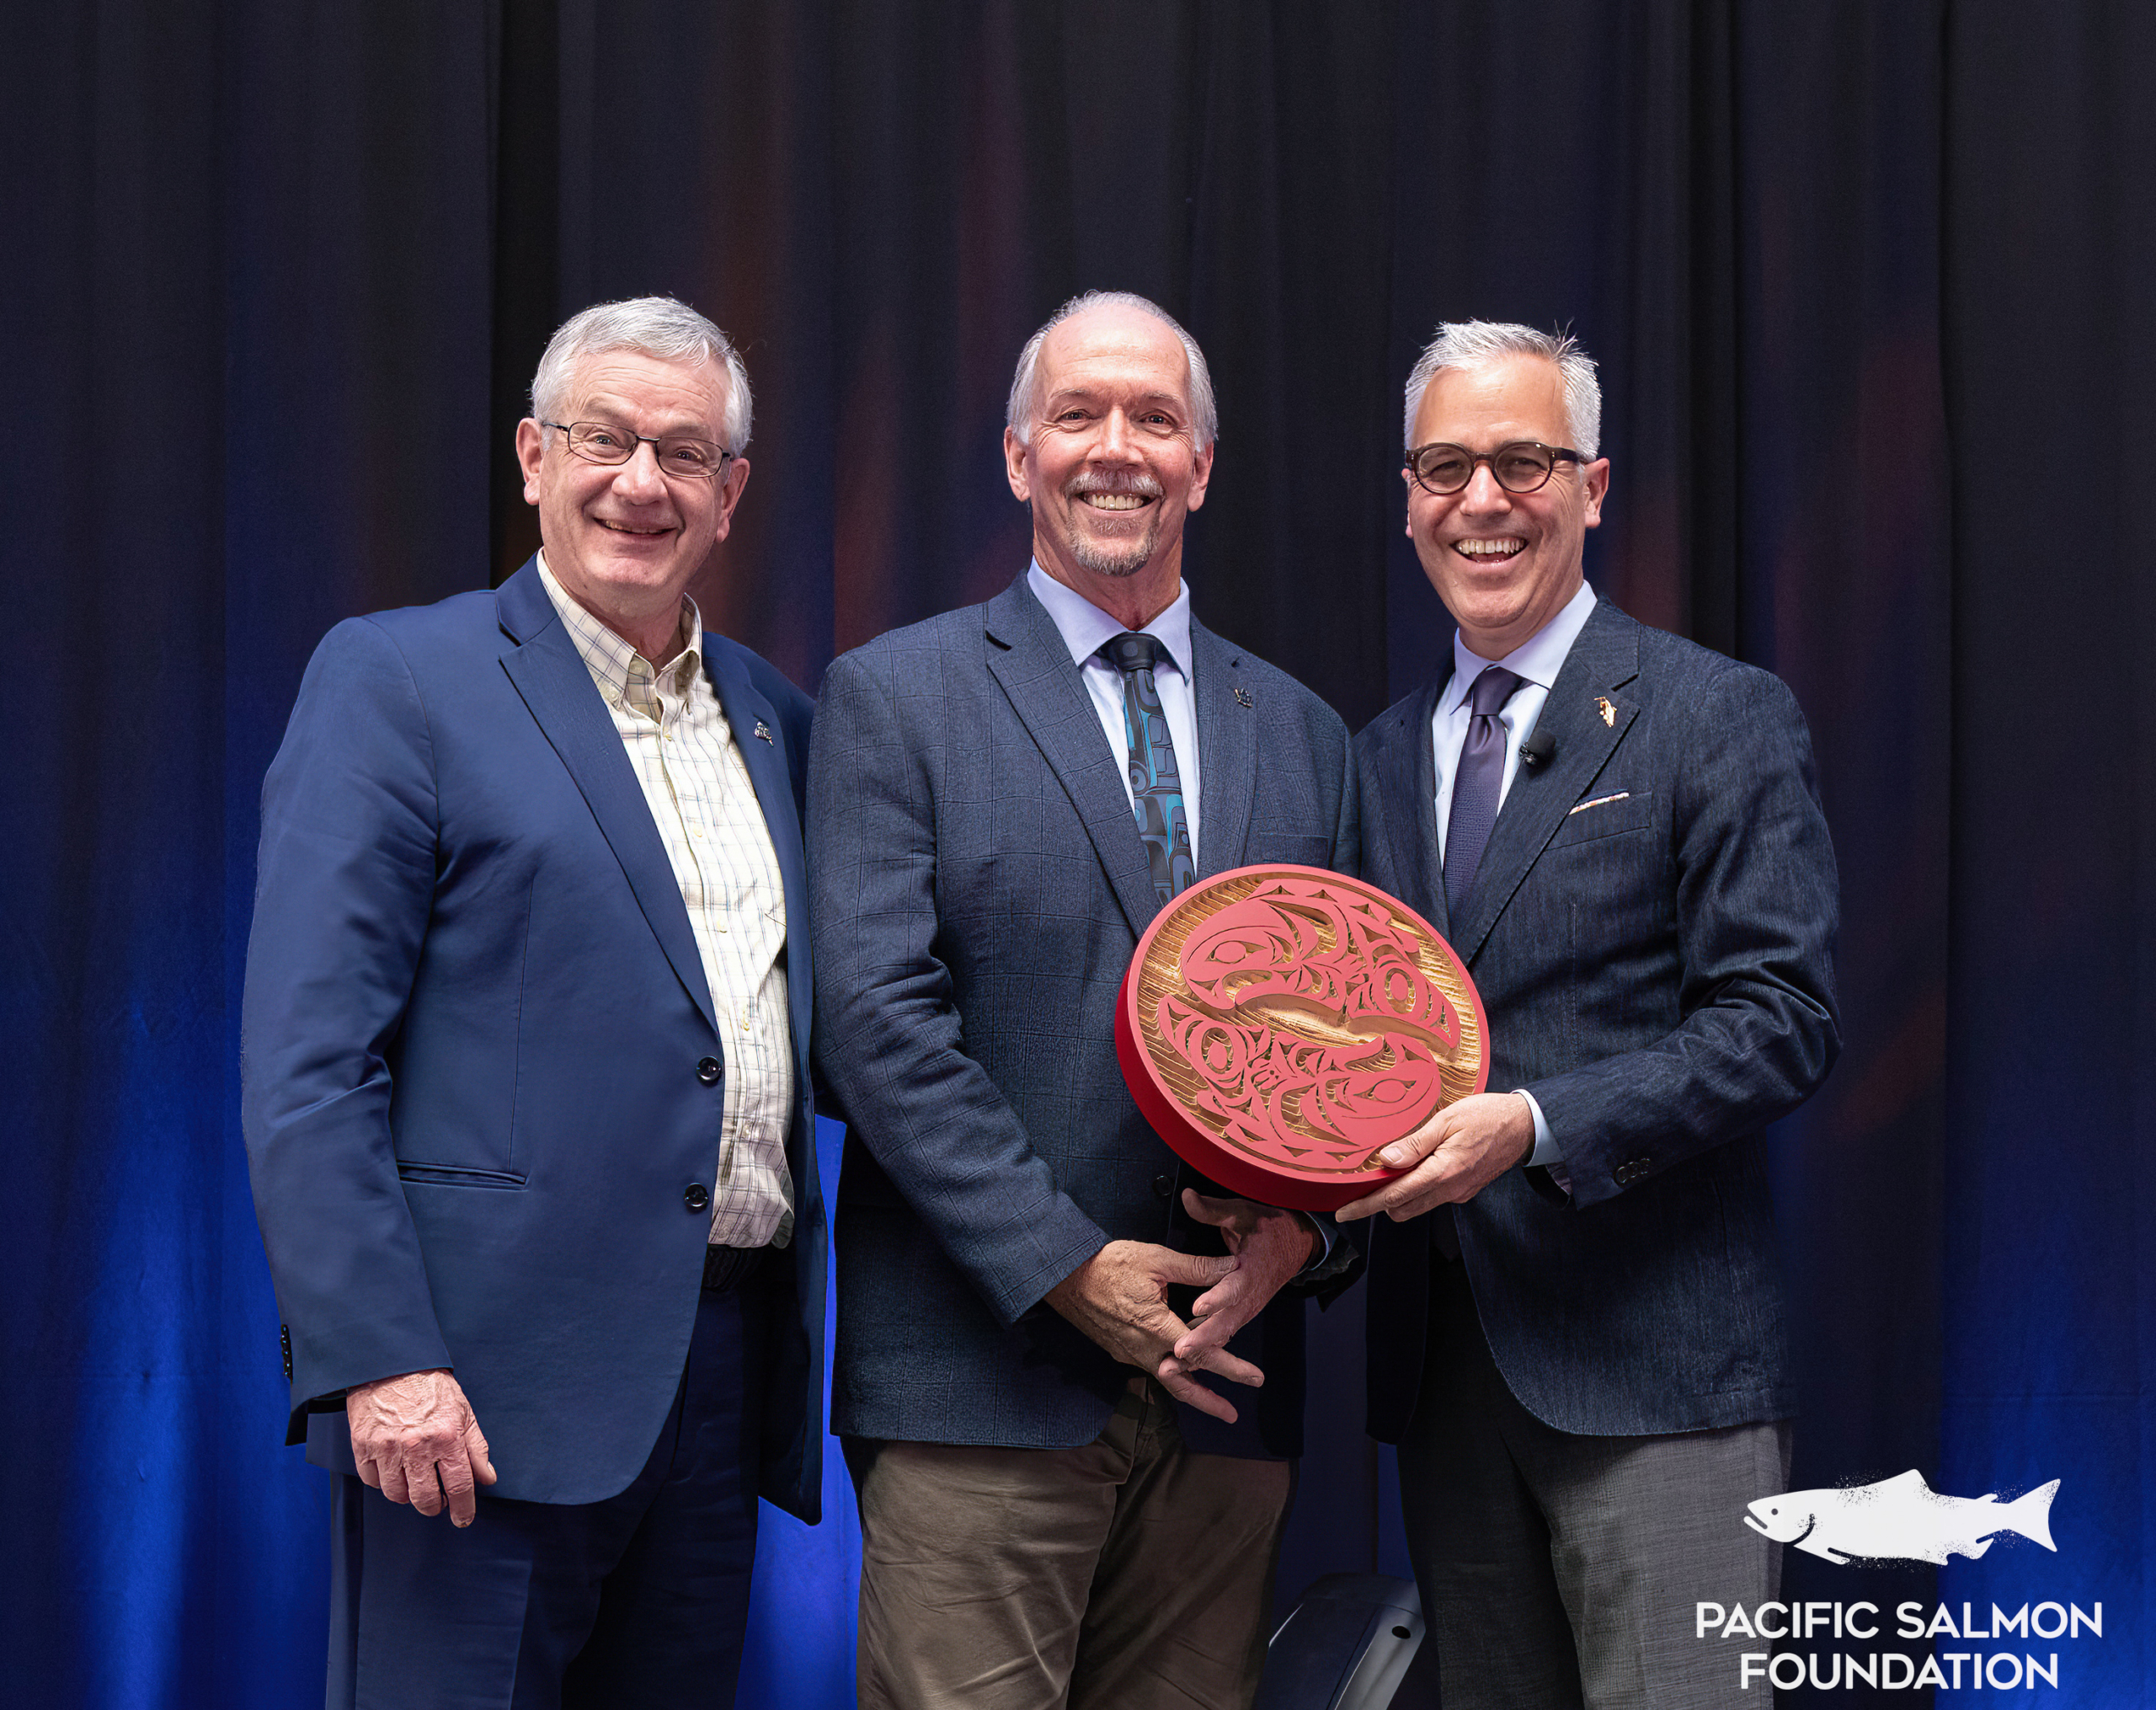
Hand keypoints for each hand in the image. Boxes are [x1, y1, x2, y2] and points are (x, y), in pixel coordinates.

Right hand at [346, 1368, 496, 1525]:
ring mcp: (387, 1447)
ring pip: (397, 1495)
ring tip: (415, 1480)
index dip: (463, 1508)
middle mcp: (416, 1445)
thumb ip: (476, 1448)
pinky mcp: (363, 1446)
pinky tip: (393, 1469)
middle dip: (434, 1506)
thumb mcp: (463, 1412)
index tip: (463, 1518)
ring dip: (408, 1495)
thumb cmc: (431, 1387)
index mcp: (446, 1436)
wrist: (392, 1364)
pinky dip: (384, 1481)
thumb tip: (487, 1479)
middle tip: (437, 1501)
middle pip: (425, 1499)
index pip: (458, 1486)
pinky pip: (373, 1481)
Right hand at [1045, 1241, 1256, 1422]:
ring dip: (1190, 1393)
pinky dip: (1169, 1375)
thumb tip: (1233, 1267)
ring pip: (1165, 1380)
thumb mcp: (1156, 1259)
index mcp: (1157, 1327)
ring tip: (1212, 1405)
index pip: (1203, 1353)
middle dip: (1209, 1401)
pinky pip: (1149, 1367)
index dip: (1231, 1367)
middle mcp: (1144, 1348)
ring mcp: (1128, 1352)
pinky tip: (1178, 1371)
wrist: (1062, 1275)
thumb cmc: (1109, 1264)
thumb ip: (1196, 1268)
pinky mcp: (1118, 1349)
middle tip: (1232, 1415)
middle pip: (1182, 1384)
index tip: (1254, 1379)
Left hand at [1165, 1193, 1317, 1379]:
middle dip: (1204, 1338)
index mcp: (1252, 1270)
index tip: (1198, 1307)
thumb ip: (1213, 1209)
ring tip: (1177, 1363)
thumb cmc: (1268, 1225)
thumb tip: (1187, 1196)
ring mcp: (1248, 1306)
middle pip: (1227, 1321)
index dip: (1217, 1298)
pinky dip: (1207, 1345)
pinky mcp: (1242, 1311)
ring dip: (1203, 1348)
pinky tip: (1186, 1357)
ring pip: (1225, 1332)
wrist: (1297, 1242)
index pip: (1234, 1287)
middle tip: (1180, 1351)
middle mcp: (1251, 1294)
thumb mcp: (1243, 1211)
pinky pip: (1224, 1331)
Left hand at [1330, 1092, 1535, 1223]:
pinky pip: (1434, 1197)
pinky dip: (1418, 1190)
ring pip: (1418, 1206)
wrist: (1525, 1125)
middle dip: (1379, 1202)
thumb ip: (1415, 1143)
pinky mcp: (1465, 1191)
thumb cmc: (1487, 1116)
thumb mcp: (1447, 1120)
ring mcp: (1459, 1193)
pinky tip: (1415, 1168)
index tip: (1343, 1212)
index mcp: (1443, 1172)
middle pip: (1402, 1209)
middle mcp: (1450, 1190)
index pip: (1394, 1196)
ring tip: (1389, 1172)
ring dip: (1399, 1196)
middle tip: (1363, 1183)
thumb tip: (1386, 1160)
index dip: (1365, 1206)